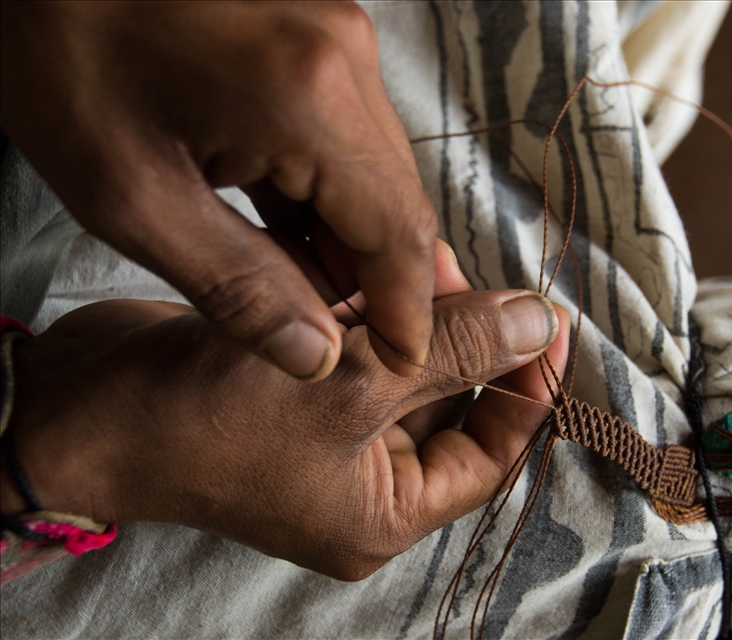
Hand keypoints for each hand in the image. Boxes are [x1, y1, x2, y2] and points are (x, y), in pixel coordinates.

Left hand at [0, 1, 435, 379]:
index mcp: (307, 97)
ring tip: (305, 293)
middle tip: (343, 340)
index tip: (403, 360)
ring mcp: (334, 39)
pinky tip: (293, 233)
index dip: (408, 310)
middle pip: (398, 201)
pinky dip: (328, 194)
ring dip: (350, 240)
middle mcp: (342, 57)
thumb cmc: (58, 46)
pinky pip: (347, 137)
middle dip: (376, 280)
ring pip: (376, 172)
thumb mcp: (130, 195)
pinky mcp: (315, 37)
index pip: (399, 231)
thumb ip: (236, 287)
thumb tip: (311, 352)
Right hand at [0, 256, 568, 578]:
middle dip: (471, 336)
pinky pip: (361, 351)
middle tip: (484, 274)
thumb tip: (538, 325)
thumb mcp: (350, 386)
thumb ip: (453, 352)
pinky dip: (376, 312)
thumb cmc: (208, 420)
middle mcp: (364, 479)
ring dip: (422, 315)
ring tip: (431, 257)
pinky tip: (384, 266)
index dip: (529, 388)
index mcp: (386, 510)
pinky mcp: (299, 392)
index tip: (551, 323)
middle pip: (452, 404)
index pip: (491, 453)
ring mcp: (329, 435)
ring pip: (406, 370)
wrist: (83, 406)